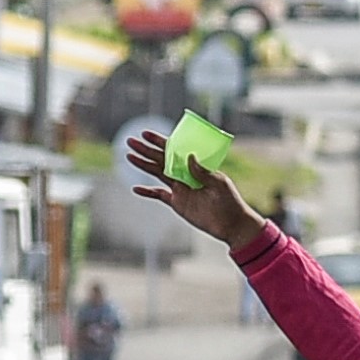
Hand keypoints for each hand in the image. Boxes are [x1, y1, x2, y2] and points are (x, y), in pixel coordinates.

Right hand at [122, 126, 264, 254]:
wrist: (231, 224)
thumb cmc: (230, 201)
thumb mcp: (219, 184)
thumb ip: (202, 171)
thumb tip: (188, 156)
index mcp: (196, 166)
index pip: (175, 151)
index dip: (160, 142)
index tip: (147, 134)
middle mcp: (185, 174)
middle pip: (161, 160)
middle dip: (146, 150)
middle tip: (130, 142)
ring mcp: (180, 188)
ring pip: (157, 174)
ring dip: (143, 165)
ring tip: (129, 156)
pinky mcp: (177, 203)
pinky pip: (158, 195)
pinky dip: (147, 192)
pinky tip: (135, 188)